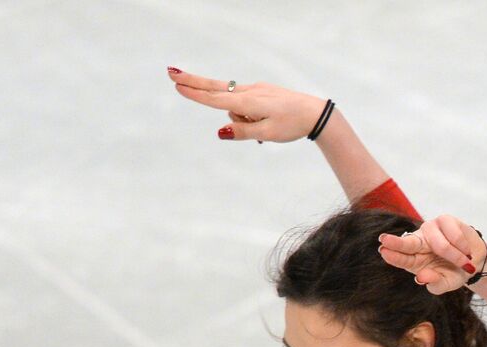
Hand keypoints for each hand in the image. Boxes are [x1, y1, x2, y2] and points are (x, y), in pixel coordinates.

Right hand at [167, 68, 328, 142]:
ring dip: (241, 120)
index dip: (195, 94)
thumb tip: (220, 131)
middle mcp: (250, 92)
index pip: (215, 99)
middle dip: (194, 82)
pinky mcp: (263, 92)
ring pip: (236, 105)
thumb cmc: (292, 125)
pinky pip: (247, 104)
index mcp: (249, 102)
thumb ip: (241, 132)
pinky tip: (267, 125)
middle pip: (216, 88)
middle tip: (171, 73)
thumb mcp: (267, 133)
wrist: (316, 113)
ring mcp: (257, 90)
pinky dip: (249, 116)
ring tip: (264, 131)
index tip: (177, 85)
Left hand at [377, 216, 484, 294]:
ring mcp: (430, 229)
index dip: (393, 255)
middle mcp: (419, 242)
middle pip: (407, 243)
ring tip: (464, 262)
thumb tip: (421, 278)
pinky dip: (463, 247)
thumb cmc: (456, 272)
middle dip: (396, 243)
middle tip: (384, 241)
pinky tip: (466, 250)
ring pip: (441, 245)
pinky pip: (454, 235)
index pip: (402, 258)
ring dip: (456, 257)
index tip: (383, 251)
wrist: (475, 259)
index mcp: (414, 259)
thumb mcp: (447, 283)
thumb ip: (435, 283)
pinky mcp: (444, 220)